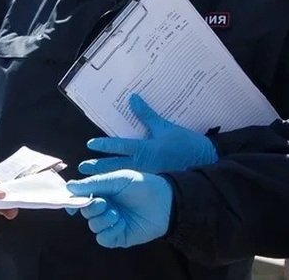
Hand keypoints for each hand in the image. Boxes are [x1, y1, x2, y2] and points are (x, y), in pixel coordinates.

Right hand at [65, 169, 172, 247]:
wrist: (165, 201)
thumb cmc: (142, 185)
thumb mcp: (117, 179)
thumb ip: (94, 183)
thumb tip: (69, 186)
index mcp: (103, 192)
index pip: (82, 198)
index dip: (74, 201)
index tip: (72, 203)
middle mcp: (105, 208)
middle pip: (86, 212)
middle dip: (91, 208)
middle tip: (104, 203)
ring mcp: (112, 223)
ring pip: (93, 226)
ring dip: (102, 219)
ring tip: (116, 214)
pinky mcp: (119, 236)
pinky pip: (104, 239)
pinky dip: (108, 231)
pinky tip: (120, 223)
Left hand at [78, 94, 217, 174]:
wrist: (206, 163)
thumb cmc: (186, 145)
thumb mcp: (165, 127)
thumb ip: (147, 114)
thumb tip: (133, 98)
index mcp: (144, 149)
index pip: (119, 146)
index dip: (104, 145)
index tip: (90, 145)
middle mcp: (142, 165)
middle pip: (114, 166)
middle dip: (97, 167)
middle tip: (82, 169)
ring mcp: (147, 177)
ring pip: (122, 178)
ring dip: (107, 179)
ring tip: (92, 182)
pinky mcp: (153, 185)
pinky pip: (134, 186)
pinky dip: (123, 188)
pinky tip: (115, 190)